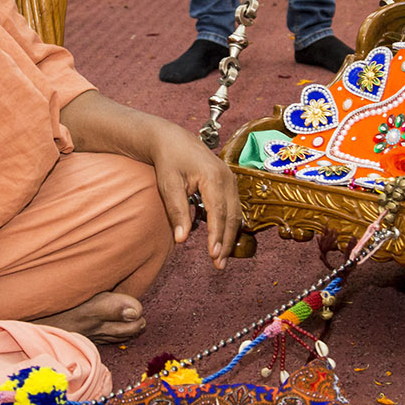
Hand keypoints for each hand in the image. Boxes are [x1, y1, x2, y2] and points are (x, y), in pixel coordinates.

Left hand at [147, 124, 240, 269]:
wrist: (172, 139)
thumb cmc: (168, 161)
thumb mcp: (168, 185)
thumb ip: (177, 212)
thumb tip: (182, 239)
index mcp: (213, 177)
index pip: (218, 213)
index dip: (216, 236)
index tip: (213, 255)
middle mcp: (227, 177)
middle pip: (231, 216)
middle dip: (226, 242)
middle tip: (218, 264)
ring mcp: (230, 179)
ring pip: (235, 213)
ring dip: (229, 236)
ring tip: (220, 257)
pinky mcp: (229, 182)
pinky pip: (233, 207)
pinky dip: (229, 225)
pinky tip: (222, 239)